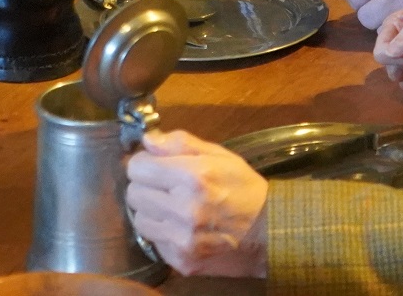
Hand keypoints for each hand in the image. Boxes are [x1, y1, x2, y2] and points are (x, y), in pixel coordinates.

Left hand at [126, 130, 269, 278]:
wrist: (269, 233)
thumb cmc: (243, 187)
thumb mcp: (219, 155)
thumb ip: (180, 143)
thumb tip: (147, 140)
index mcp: (193, 177)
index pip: (138, 167)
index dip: (144, 162)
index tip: (154, 164)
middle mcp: (184, 210)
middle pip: (134, 193)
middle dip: (146, 186)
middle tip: (164, 186)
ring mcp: (181, 240)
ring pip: (139, 220)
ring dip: (150, 211)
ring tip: (171, 207)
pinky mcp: (181, 261)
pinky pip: (154, 242)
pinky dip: (162, 233)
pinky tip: (180, 227)